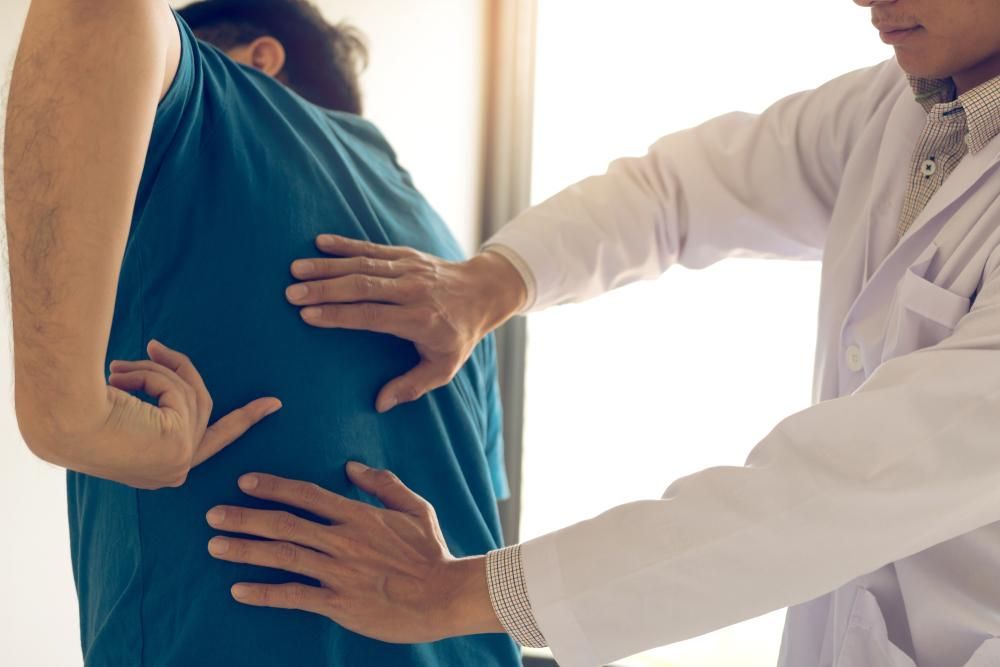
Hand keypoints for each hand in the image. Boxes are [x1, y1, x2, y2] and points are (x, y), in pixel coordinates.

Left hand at [83, 340, 280, 488]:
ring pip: (189, 394)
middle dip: (178, 373)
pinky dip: (152, 376)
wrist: (63, 423)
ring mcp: (181, 461)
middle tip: (156, 346)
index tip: (273, 404)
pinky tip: (119, 381)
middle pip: (202, 408)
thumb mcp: (124, 410)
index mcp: (159, 471)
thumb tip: (161, 361)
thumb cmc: (77, 421)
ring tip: (113, 368)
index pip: (209, 441)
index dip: (242, 421)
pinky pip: (180, 391)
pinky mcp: (181, 444)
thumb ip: (153, 401)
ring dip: (152, 372)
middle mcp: (174, 472)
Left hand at [205, 464, 504, 642]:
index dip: (274, 487)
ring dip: (245, 549)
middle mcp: (344, 540)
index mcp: (360, 515)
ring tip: (215, 545)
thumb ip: (383, 484)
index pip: (308, 495)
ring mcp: (340, 573)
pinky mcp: (340, 604)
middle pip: (285, 524)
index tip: (245, 482)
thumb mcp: (416, 508)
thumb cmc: (432, 553)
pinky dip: (264, 592)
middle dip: (245, 517)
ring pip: (283, 556)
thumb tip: (352, 466)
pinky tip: (238, 590)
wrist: (446, 596)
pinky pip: (294, 596)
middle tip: (213, 514)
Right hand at [286, 235, 526, 411]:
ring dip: (327, 266)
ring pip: (363, 265)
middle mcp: (413, 291)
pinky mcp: (406, 254)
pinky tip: (319, 243)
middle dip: (324, 289)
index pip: (371, 316)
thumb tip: (380, 404)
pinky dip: (346, 244)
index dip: (338, 315)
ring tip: (295, 270)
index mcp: (419, 320)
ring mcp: (409, 269)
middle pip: (362, 287)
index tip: (307, 316)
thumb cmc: (458, 334)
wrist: (483, 292)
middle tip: (290, 293)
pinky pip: (372, 248)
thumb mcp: (444, 367)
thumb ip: (412, 386)